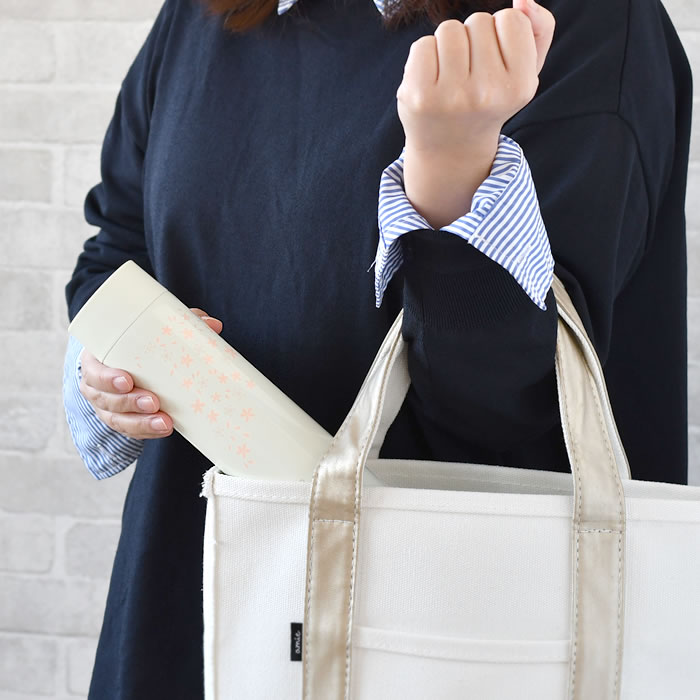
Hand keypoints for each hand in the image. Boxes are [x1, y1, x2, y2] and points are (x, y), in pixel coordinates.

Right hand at [78, 308, 222, 439]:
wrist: (125, 362)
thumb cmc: (135, 344)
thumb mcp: (150, 331)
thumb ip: (178, 324)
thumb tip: (212, 325)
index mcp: (97, 361)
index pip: (94, 372)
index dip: (107, 379)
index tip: (128, 380)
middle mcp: (97, 387)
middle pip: (106, 400)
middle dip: (130, 403)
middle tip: (153, 402)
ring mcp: (107, 407)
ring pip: (118, 420)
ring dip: (141, 423)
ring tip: (165, 423)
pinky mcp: (121, 419)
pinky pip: (130, 431)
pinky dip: (146, 432)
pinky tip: (163, 430)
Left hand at [396, 0, 555, 156]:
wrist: (450, 149)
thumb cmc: (490, 102)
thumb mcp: (525, 72)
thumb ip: (539, 30)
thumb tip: (523, 0)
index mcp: (519, 87)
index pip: (511, 18)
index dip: (501, 33)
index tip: (496, 62)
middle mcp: (486, 94)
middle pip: (478, 22)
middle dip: (474, 40)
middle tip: (471, 75)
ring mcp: (449, 97)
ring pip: (449, 30)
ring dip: (449, 46)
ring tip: (452, 77)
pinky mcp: (418, 96)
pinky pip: (422, 45)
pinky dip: (426, 56)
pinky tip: (432, 82)